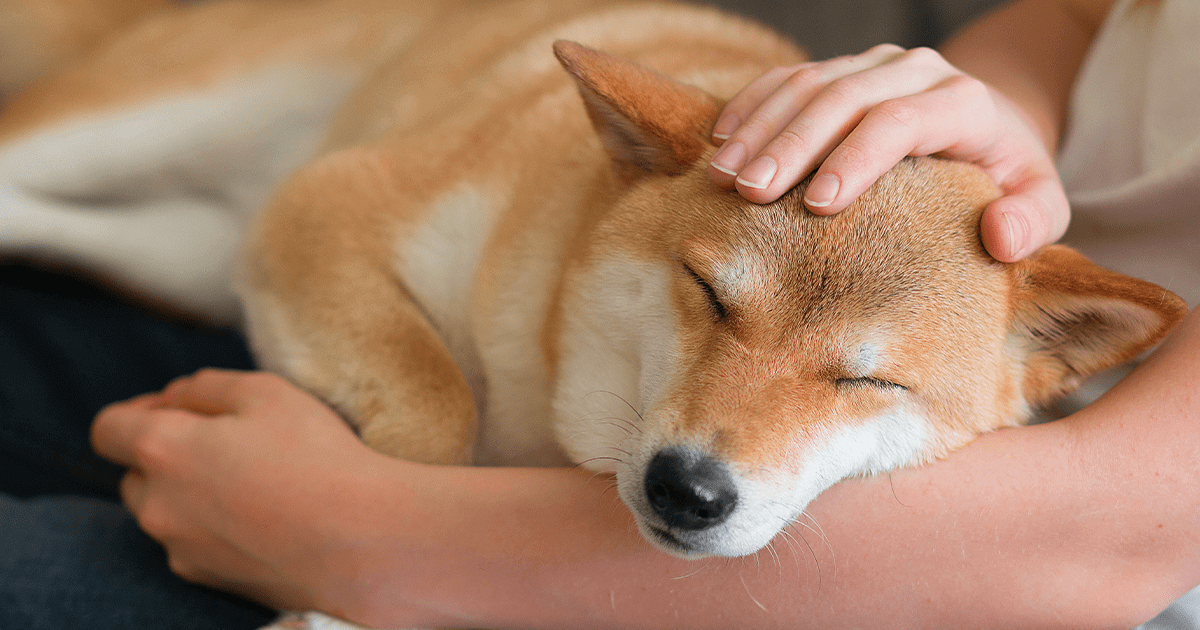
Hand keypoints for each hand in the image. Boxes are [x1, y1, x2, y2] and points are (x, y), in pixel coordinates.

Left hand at [90, 369, 399, 617]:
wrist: (362, 542)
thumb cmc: (317, 457)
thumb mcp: (267, 392)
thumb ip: (206, 386)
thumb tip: (177, 398)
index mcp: (162, 450)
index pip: (106, 429)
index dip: (135, 411)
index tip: (177, 408)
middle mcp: (157, 506)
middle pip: (132, 474)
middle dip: (164, 453)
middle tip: (224, 441)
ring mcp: (179, 549)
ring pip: (163, 512)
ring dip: (188, 492)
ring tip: (251, 480)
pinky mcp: (207, 579)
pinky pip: (192, 543)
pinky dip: (213, 526)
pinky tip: (263, 514)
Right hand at [707, 44, 1068, 261]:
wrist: (991, 128)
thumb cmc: (1006, 178)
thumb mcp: (1040, 202)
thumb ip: (1034, 221)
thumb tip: (999, 236)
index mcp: (964, 100)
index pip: (899, 120)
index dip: (856, 158)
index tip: (818, 205)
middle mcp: (915, 70)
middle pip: (844, 97)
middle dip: (792, 145)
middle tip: (749, 192)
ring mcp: (873, 65)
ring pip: (808, 83)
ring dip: (760, 129)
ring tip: (722, 176)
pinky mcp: (841, 69)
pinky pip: (788, 78)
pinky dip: (751, 106)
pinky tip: (721, 141)